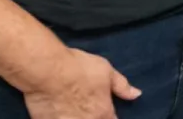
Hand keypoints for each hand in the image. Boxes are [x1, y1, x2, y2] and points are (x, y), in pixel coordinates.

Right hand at [22, 48, 140, 118]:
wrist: (46, 71)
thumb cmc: (79, 68)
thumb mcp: (107, 71)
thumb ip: (122, 86)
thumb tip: (136, 95)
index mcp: (102, 113)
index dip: (112, 117)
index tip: (109, 113)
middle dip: (95, 117)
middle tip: (90, 108)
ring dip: (77, 118)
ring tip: (75, 110)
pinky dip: (60, 118)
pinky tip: (60, 112)